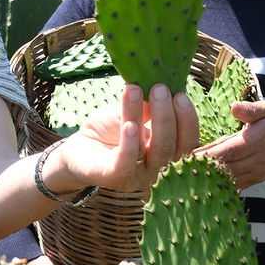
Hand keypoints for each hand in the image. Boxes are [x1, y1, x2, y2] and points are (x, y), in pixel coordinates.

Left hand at [56, 83, 199, 192]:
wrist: (77, 148)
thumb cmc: (108, 130)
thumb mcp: (130, 113)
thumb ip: (147, 106)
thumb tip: (164, 86)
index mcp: (165, 152)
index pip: (187, 141)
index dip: (188, 120)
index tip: (179, 94)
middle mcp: (156, 167)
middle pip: (172, 147)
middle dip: (168, 116)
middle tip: (160, 88)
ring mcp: (136, 176)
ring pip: (153, 152)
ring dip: (151, 120)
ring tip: (138, 91)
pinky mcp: (113, 178)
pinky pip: (126, 164)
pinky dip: (130, 144)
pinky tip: (130, 125)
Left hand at [195, 100, 264, 188]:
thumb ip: (251, 109)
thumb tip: (234, 107)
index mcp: (256, 141)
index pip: (228, 151)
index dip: (208, 155)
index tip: (189, 155)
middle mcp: (256, 160)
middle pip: (225, 168)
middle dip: (203, 169)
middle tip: (179, 169)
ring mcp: (256, 173)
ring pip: (229, 180)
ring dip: (210, 180)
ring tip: (187, 178)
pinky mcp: (255, 179)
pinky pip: (236, 186)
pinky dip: (220, 187)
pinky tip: (203, 185)